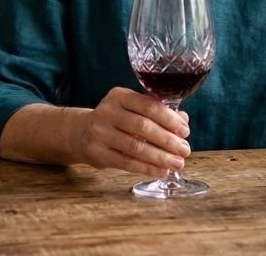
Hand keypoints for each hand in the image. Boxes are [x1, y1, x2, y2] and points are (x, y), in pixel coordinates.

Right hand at [72, 87, 190, 177]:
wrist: (80, 133)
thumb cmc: (115, 120)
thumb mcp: (132, 108)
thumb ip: (157, 111)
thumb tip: (183, 120)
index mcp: (119, 96)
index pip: (149, 105)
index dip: (170, 119)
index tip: (185, 131)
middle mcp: (107, 112)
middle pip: (143, 127)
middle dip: (168, 140)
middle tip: (185, 150)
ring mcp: (100, 133)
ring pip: (135, 147)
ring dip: (160, 157)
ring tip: (177, 164)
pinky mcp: (97, 153)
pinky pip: (126, 162)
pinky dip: (147, 168)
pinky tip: (161, 171)